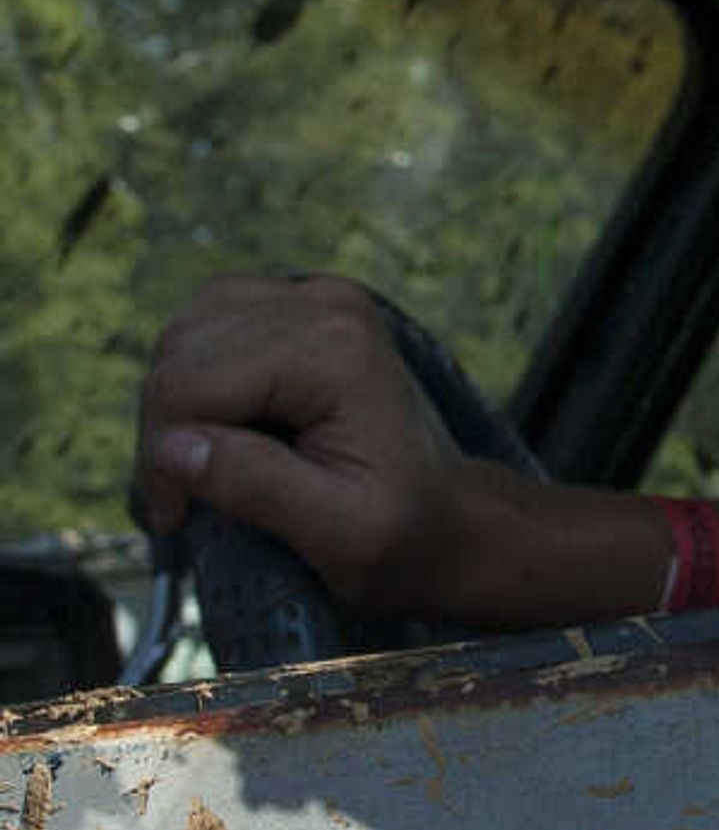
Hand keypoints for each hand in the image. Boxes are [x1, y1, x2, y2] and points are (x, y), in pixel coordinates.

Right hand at [135, 275, 499, 618]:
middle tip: (187, 500)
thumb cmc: (402, 532)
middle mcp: (326, 304)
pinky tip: (223, 427)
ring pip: (182, 336)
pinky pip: (206, 328)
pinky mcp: (299, 307)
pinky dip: (195, 379)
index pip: (189, 384)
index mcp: (336, 349)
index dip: (162, 458)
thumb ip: (256, 485)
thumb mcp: (338, 532)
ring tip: (208, 465)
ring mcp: (314, 297)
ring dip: (177, 406)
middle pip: (178, 356)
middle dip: (166, 432)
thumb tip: (174, 448)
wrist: (447, 514)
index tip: (178, 519)